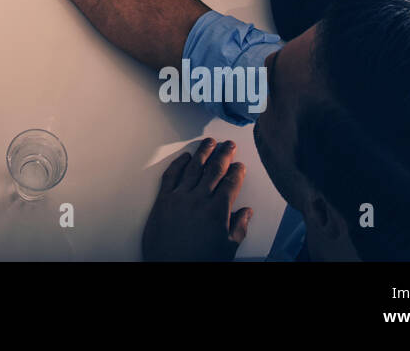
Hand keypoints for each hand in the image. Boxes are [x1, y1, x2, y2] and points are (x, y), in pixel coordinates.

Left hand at [141, 138, 251, 261]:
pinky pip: (171, 176)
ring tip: (210, 142)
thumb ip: (238, 228)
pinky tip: (185, 157)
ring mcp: (179, 198)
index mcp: (217, 211)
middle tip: (229, 145)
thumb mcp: (227, 249)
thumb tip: (246, 213)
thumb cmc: (198, 261)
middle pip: (214, 170)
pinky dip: (178, 164)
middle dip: (224, 154)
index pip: (230, 183)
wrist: (170, 267)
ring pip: (193, 168)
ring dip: (203, 152)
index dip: (237, 172)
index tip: (240, 165)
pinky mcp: (163, 200)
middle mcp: (198, 199)